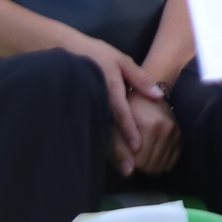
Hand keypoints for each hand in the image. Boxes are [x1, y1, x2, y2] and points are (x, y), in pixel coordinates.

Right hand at [63, 33, 163, 170]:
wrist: (62, 51)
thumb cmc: (96, 54)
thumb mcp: (121, 60)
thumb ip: (140, 78)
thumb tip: (158, 95)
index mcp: (108, 87)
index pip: (120, 112)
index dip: (128, 128)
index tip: (137, 146)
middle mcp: (97, 101)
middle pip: (110, 130)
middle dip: (119, 150)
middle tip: (130, 169)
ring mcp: (87, 108)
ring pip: (100, 134)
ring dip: (111, 153)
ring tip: (123, 169)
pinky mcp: (81, 111)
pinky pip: (92, 129)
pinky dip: (101, 145)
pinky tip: (108, 159)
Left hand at [119, 91, 179, 175]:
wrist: (146, 95)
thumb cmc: (125, 113)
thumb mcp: (116, 129)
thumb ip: (120, 151)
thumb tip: (128, 173)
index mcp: (149, 126)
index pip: (141, 162)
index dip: (131, 165)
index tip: (126, 159)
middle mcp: (166, 128)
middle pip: (153, 164)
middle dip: (141, 167)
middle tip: (134, 159)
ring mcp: (176, 130)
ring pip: (164, 164)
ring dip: (152, 167)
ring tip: (143, 159)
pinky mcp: (181, 133)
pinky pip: (174, 158)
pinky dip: (164, 163)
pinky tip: (155, 158)